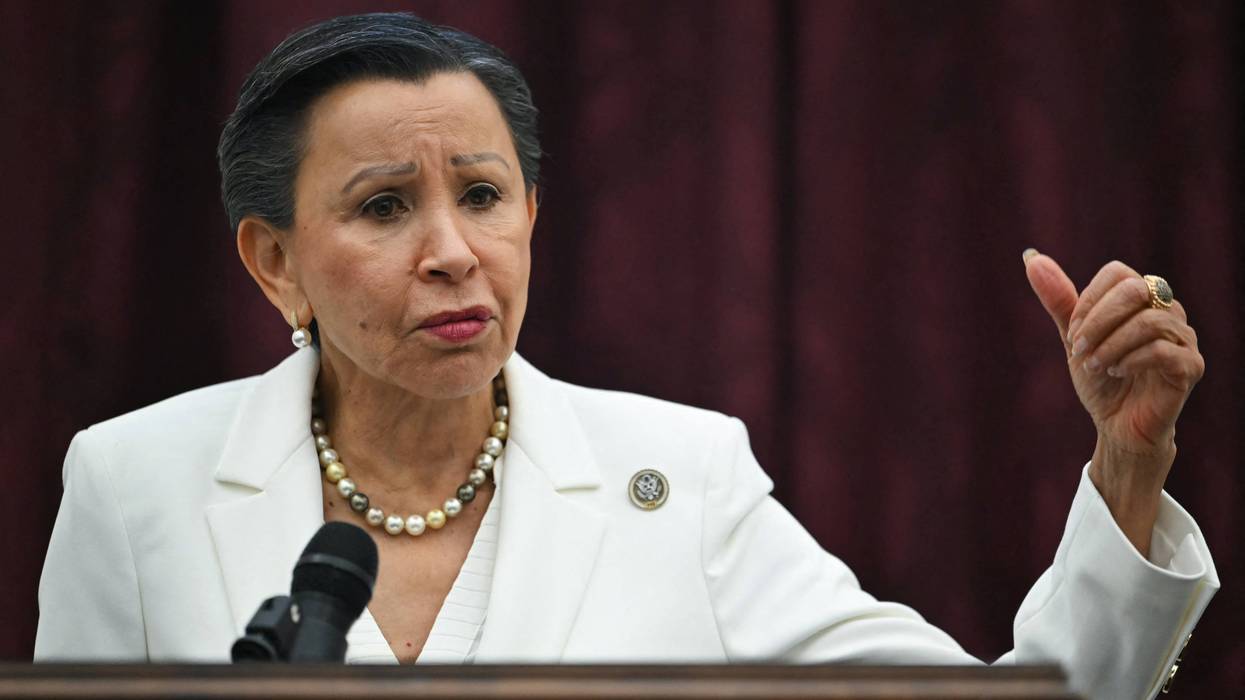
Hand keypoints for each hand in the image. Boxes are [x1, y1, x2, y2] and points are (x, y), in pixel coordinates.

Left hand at [1023, 251, 1204, 555]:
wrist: (1117, 425)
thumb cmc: (1100, 377)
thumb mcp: (1074, 336)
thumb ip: (1058, 300)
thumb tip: (1031, 258)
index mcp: (1142, 298)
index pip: (1117, 273)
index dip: (1088, 300)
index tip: (1072, 333)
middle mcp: (1169, 310)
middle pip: (1136, 288)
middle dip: (1098, 320)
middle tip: (1078, 349)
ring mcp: (1184, 337)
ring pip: (1150, 321)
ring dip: (1110, 344)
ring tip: (1094, 366)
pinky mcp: (1190, 366)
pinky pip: (1163, 351)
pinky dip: (1130, 360)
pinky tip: (1116, 372)